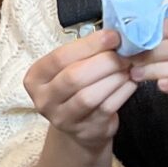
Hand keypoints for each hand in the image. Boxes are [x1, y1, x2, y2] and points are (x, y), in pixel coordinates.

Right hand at [22, 29, 135, 154]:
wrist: (80, 126)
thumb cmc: (76, 88)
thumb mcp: (71, 68)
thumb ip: (86, 53)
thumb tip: (115, 35)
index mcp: (36, 78)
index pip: (60, 57)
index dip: (89, 45)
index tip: (113, 36)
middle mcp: (44, 100)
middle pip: (74, 77)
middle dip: (105, 61)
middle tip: (126, 52)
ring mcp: (63, 119)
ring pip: (89, 96)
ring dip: (114, 78)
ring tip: (129, 66)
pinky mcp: (86, 131)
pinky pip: (106, 108)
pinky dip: (122, 92)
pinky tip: (131, 81)